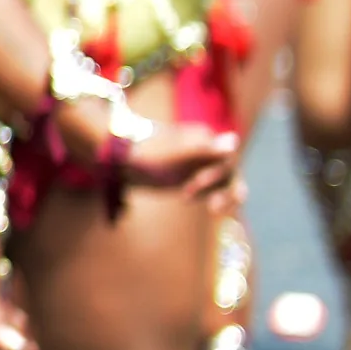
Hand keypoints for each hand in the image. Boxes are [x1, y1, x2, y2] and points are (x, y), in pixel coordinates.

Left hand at [115, 112, 241, 203]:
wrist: (117, 159)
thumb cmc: (143, 155)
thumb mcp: (173, 156)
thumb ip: (203, 151)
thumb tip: (233, 141)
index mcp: (204, 138)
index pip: (228, 160)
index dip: (218, 176)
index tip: (192, 187)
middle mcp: (205, 149)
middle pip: (230, 171)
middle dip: (225, 190)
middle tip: (210, 208)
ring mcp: (199, 163)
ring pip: (225, 181)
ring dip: (224, 195)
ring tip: (214, 210)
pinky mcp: (191, 176)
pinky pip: (213, 188)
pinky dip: (216, 197)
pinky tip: (211, 208)